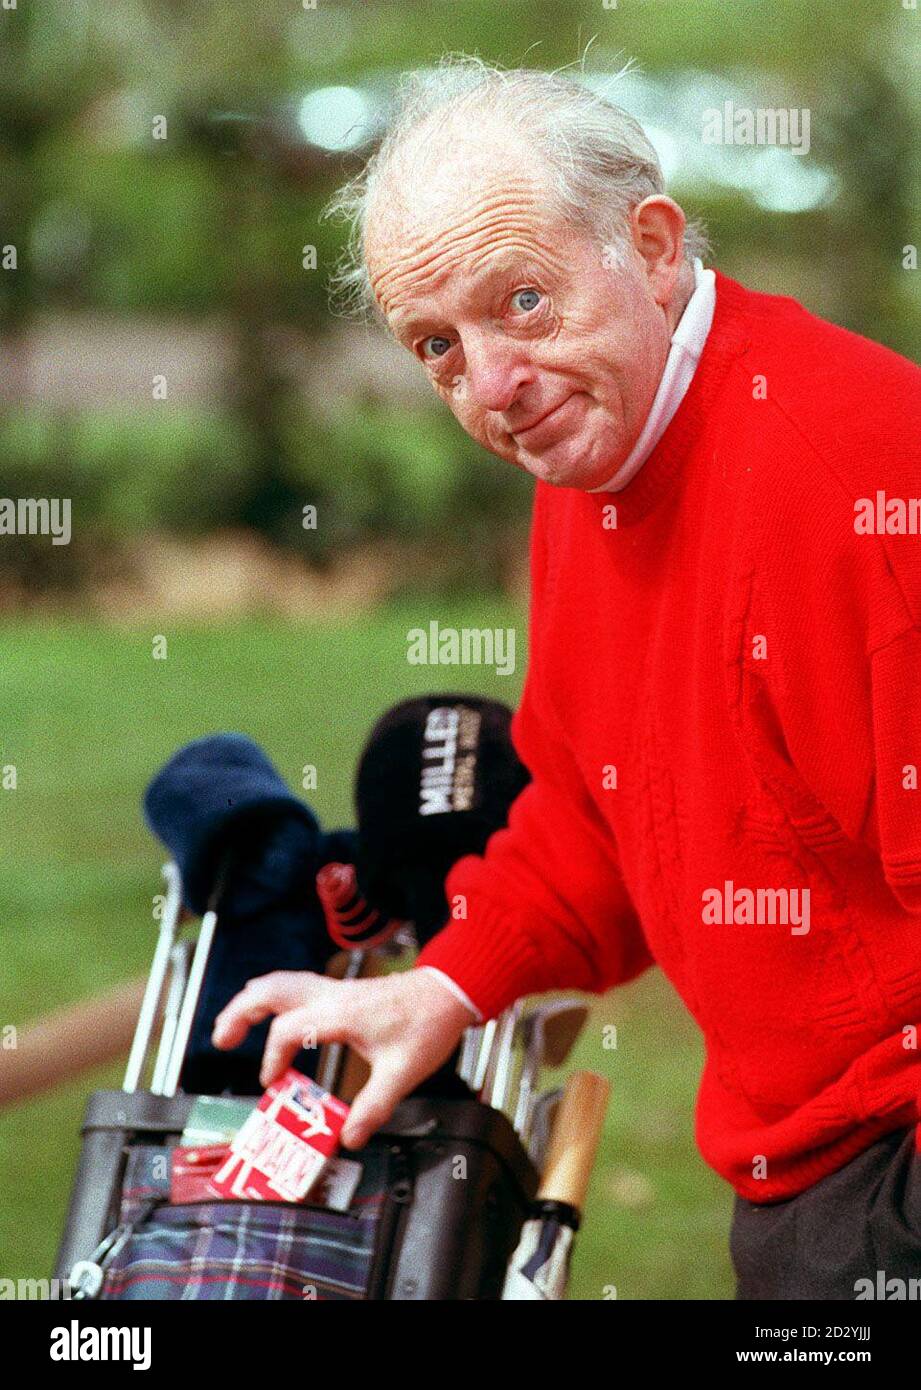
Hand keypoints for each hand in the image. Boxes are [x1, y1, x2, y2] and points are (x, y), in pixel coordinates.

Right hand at [212, 968, 474, 1148]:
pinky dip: (275, 998)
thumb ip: (373, 1107)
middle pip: (271, 990)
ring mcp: (336, 989)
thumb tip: (348, 1139)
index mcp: (339, 1013)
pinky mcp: (343, 990)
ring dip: (253, 1000)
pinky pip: (297, 986)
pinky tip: (274, 1016)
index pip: (288, 1030)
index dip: (273, 1058)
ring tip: (232, 1024)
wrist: (450, 991)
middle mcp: (332, 995)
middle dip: (239, 1011)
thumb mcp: (402, 1073)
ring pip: (282, 982)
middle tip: (219, 1039)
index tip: (272, 1085)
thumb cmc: (428, 1024)